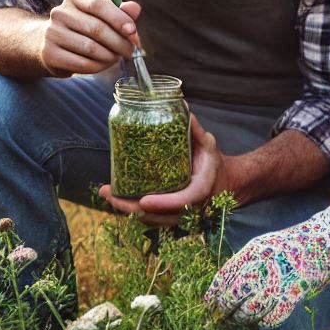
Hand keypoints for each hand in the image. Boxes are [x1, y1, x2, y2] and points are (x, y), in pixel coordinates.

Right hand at [40, 0, 141, 75]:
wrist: (51, 44)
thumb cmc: (83, 29)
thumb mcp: (100, 16)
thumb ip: (119, 12)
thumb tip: (135, 8)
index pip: (99, 4)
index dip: (119, 18)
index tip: (133, 32)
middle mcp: (60, 13)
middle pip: (97, 28)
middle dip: (119, 42)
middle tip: (130, 51)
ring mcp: (53, 33)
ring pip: (90, 48)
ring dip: (109, 56)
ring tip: (116, 58)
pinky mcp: (50, 54)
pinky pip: (81, 63)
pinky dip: (97, 66)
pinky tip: (103, 65)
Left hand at [99, 115, 226, 227]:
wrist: (223, 182)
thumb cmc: (213, 162)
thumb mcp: (208, 144)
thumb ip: (196, 131)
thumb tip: (185, 110)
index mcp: (201, 189)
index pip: (184, 201)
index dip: (163, 203)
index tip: (143, 201)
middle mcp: (191, 208)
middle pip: (160, 216)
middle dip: (133, 208)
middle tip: (111, 195)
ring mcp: (181, 216)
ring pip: (152, 219)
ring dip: (127, 210)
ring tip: (107, 193)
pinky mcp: (171, 217)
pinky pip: (150, 218)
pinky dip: (132, 210)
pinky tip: (116, 198)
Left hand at [203, 206, 329, 327]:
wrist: (318, 248)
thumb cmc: (285, 247)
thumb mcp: (260, 246)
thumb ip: (242, 262)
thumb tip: (222, 286)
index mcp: (253, 253)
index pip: (226, 275)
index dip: (214, 292)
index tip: (208, 302)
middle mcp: (263, 268)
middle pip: (235, 294)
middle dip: (225, 307)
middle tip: (222, 313)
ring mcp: (277, 285)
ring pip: (249, 311)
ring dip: (240, 318)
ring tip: (238, 318)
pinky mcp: (290, 299)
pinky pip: (269, 320)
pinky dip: (260, 324)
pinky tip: (257, 322)